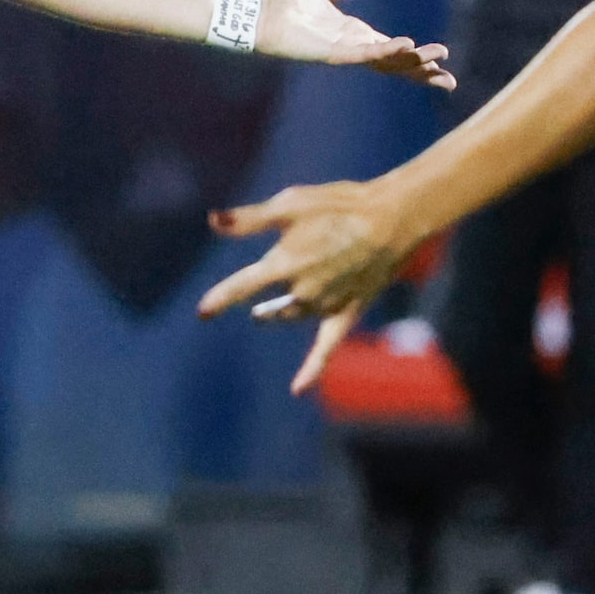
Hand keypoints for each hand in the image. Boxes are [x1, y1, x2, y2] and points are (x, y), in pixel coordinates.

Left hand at [199, 181, 415, 392]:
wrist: (392, 219)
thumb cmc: (339, 204)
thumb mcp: (290, 204)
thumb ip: (249, 219)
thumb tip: (212, 221)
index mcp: (284, 262)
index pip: (241, 287)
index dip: (220, 299)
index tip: (202, 312)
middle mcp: (301, 290)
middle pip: (268, 305)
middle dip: (257, 305)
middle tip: (250, 306)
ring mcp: (324, 305)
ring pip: (291, 318)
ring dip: (277, 317)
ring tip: (265, 315)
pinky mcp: (347, 313)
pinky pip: (326, 348)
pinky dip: (312, 369)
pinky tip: (298, 389)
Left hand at [253, 0, 455, 90]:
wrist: (257, 16)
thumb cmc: (282, 6)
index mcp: (353, 35)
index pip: (391, 50)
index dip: (416, 57)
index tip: (441, 60)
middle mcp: (352, 47)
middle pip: (396, 64)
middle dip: (422, 71)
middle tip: (449, 80)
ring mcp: (344, 52)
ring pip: (386, 62)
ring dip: (412, 63)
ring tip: (438, 62)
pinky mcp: (332, 52)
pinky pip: (365, 54)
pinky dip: (386, 51)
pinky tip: (407, 48)